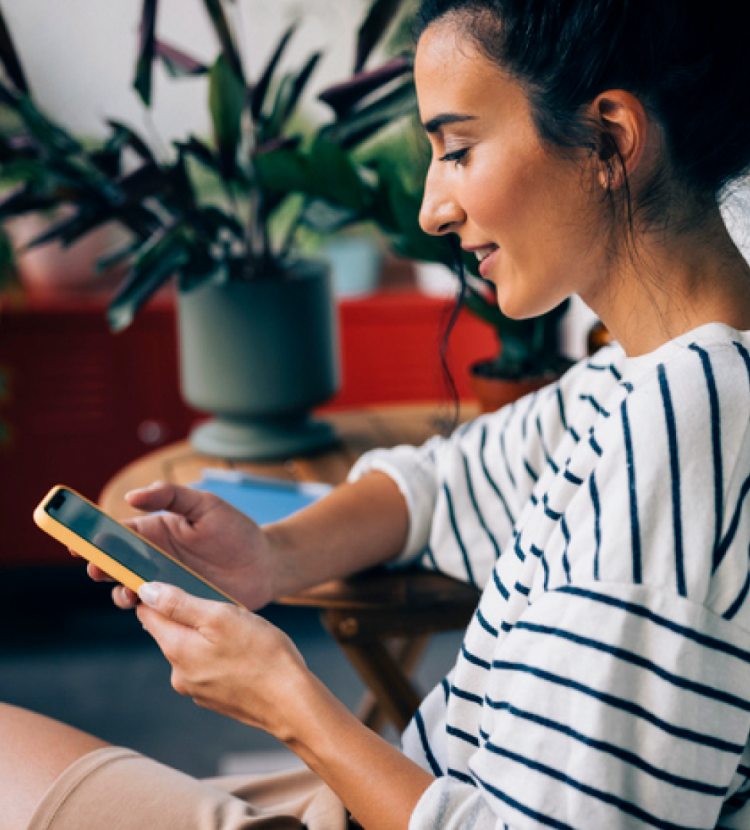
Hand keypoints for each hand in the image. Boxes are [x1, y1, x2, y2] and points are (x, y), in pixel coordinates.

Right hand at [87, 481, 275, 610]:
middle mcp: (153, 558)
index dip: (92, 537)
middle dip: (99, 567)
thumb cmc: (236, 530)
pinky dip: (144, 610)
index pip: (116, 533)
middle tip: (95, 569)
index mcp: (154, 530)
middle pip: (115, 564)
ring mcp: (164, 583)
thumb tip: (132, 495)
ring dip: (119, 591)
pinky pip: (152, 610)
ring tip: (127, 590)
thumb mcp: (205, 504)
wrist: (265, 564)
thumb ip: (171, 495)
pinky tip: (148, 606)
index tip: (77, 541)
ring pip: (128, 589)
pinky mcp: (178, 604)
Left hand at [136, 582, 309, 737]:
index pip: (147, 614)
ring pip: (192, 649)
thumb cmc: (261, 653)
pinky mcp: (214, 699)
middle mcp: (178, 673)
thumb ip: (179, 604)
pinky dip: (220, 657)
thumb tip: (145, 591)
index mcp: (176, 648)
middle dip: (191, 616)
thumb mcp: (221, 617)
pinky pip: (208, 667)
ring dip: (208, 637)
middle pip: (171, 632)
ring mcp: (196, 689)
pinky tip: (246, 656)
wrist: (291, 703)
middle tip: (227, 612)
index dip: (156, 595)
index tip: (182, 586)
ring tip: (243, 636)